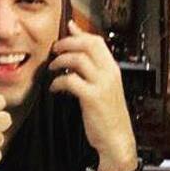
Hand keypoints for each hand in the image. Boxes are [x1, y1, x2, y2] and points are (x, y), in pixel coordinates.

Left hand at [49, 21, 135, 170]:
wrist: (117, 139)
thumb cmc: (108, 115)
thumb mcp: (105, 88)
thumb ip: (94, 71)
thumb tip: (79, 57)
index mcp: (113, 70)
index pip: (97, 41)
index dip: (79, 34)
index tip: (66, 30)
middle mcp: (110, 74)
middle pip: (88, 44)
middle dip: (67, 43)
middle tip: (54, 49)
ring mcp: (102, 85)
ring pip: (79, 59)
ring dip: (60, 61)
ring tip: (52, 68)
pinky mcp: (92, 98)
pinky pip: (71, 81)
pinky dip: (58, 82)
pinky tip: (54, 88)